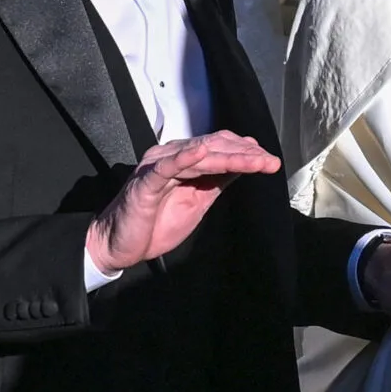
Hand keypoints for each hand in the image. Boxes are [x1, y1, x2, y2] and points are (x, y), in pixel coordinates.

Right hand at [87, 131, 280, 273]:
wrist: (120, 245)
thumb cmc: (155, 224)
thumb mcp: (197, 201)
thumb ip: (217, 181)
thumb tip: (244, 167)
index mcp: (182, 160)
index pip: (218, 146)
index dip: (245, 151)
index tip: (269, 161)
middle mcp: (169, 156)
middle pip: (213, 146)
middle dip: (245, 154)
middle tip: (270, 162)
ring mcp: (156, 167)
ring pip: (198, 155)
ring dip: (229, 157)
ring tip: (255, 161)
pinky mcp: (145, 183)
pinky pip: (167, 167)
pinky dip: (185, 158)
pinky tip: (203, 153)